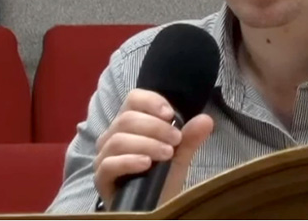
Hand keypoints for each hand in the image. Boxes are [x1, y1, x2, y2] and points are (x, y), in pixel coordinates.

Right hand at [94, 88, 213, 209]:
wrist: (154, 209)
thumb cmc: (162, 178)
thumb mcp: (179, 156)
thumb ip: (190, 137)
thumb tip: (206, 119)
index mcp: (130, 123)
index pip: (134, 99)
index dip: (151, 102)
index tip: (170, 114)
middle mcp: (113, 135)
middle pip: (127, 118)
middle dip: (155, 127)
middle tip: (176, 139)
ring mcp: (104, 156)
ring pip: (119, 139)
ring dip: (147, 143)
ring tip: (166, 153)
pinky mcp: (101, 178)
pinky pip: (109, 164)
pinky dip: (129, 161)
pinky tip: (146, 164)